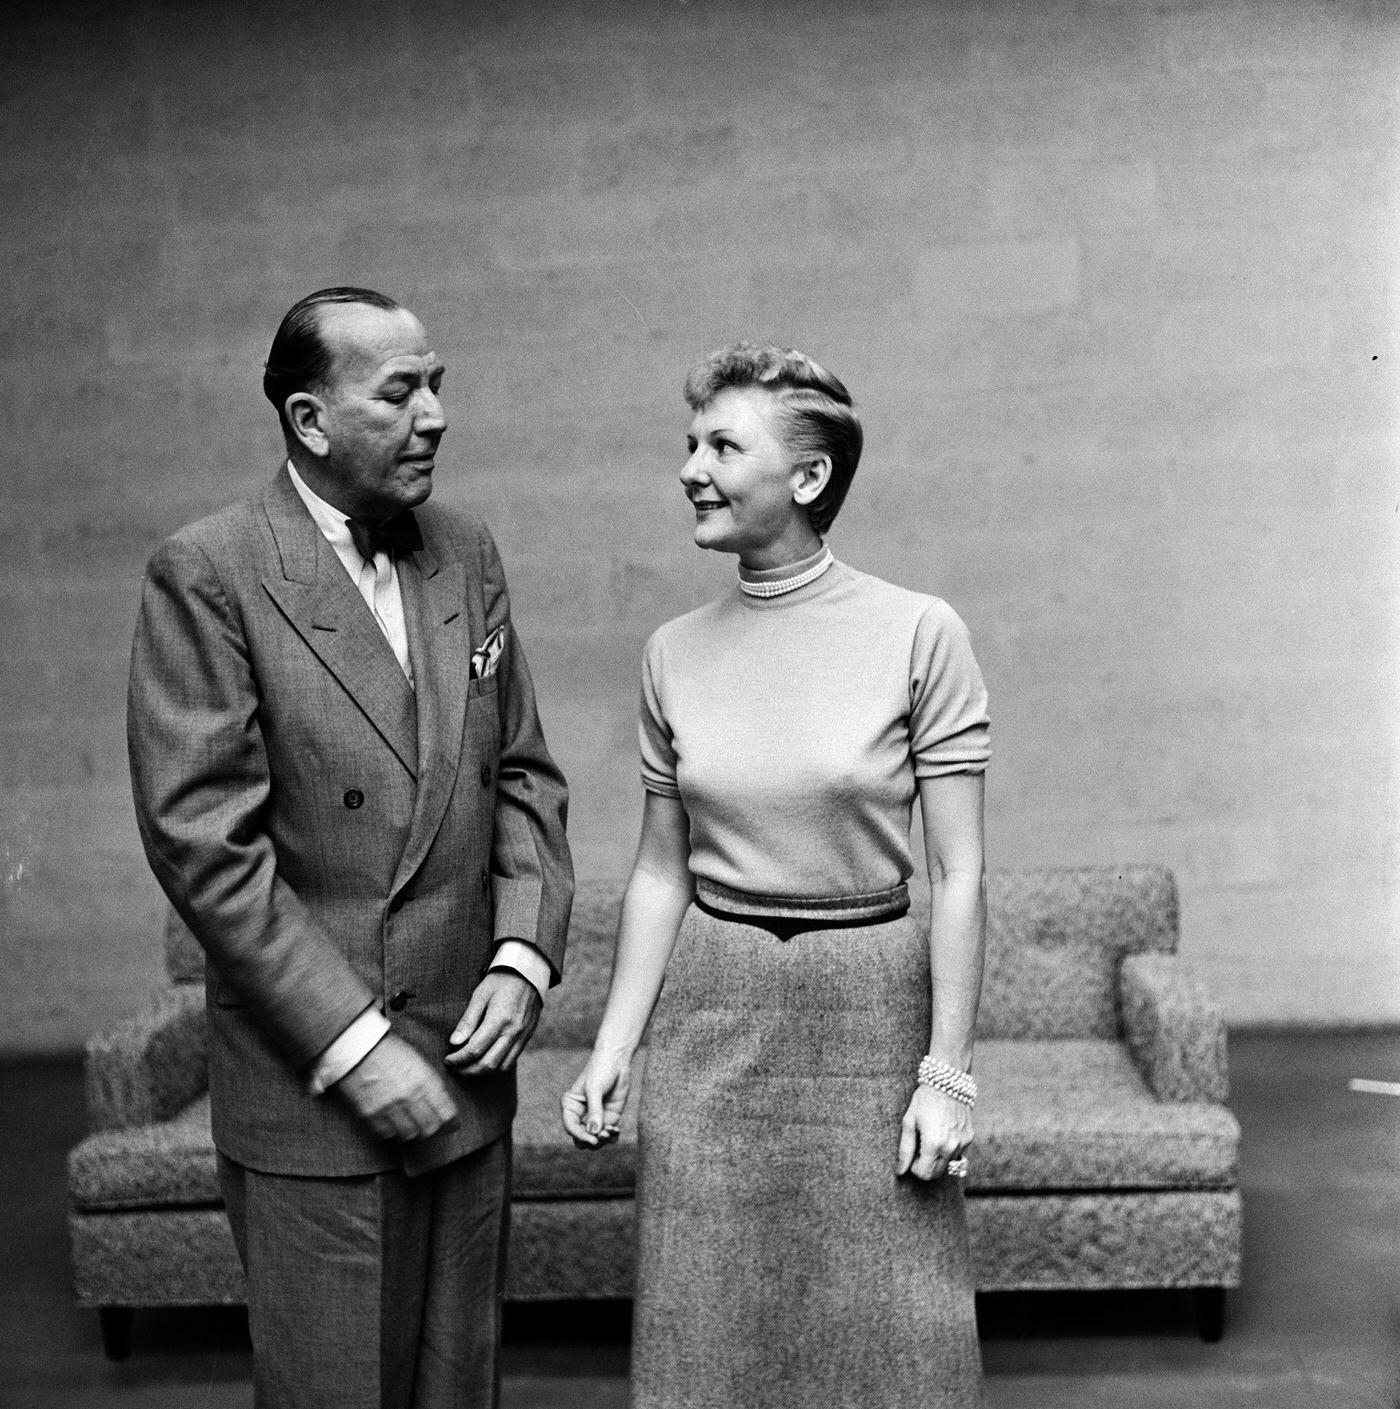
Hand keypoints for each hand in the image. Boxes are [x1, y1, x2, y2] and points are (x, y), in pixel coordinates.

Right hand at [336, 1033, 459, 1142]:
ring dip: (413, 1131)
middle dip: (434, 1130)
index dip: (451, 1122)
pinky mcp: (370, 1114)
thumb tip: (442, 1104)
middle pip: (430, 1129)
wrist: (358, 1047)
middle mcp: (409, 1096)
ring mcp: (389, 1107)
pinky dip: (392, 1131)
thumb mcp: (419, 1062)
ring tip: (411, 1124)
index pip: (446, 1112)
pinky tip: (392, 1121)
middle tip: (432, 1128)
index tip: (452, 1125)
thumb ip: (432, 1084)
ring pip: (409, 1134)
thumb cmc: (391, 1051)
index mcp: (425, 1080)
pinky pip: (387, 1133)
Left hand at [444, 970, 541, 1073]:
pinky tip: (485, 1059)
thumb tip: (454, 1042)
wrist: (529, 972)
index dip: (458, 1059)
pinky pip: (511, 1061)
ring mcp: (522, 1036)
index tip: (447, 1059)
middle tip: (454, 1068)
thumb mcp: (480, 995)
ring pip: (500, 1067)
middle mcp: (513, 1031)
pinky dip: (496, 1066)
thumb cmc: (501, 981)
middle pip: (487, 1064)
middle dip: (467, 1071)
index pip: (474, 1050)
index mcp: (499, 1019)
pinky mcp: (527, 1038)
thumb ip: (468, 1020)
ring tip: (468, 1067)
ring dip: (482, 1072)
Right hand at [561, 1050, 631, 1149]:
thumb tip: (593, 1133)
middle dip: (592, 1140)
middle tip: (602, 1137)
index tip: (593, 1139)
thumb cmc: (600, 1069)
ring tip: (611, 1132)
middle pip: (581, 1137)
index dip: (580, 1136)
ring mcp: (595, 1117)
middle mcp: (581, 1114)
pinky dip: (611, 1136)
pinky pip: (608, 1133)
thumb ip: (594, 1111)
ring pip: (595, 1138)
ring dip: (603, 1140)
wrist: (617, 1060)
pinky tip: (616, 1132)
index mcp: (570, 1105)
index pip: (571, 1127)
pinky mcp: (609, 1117)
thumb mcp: (595, 1089)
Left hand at [897, 1085, 973, 1180]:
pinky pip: (957, 1153)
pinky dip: (949, 1149)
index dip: (915, 1167)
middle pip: (936, 1174)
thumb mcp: (909, 1122)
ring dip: (938, 1158)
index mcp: (933, 1144)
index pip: (924, 1174)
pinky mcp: (969, 1138)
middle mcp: (951, 1147)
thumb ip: (905, 1149)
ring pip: (948, 1165)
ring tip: (932, 1136)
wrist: (947, 1082)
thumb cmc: (924, 1100)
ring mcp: (962, 1143)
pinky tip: (943, 1131)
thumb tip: (900, 1171)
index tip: (913, 1153)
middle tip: (920, 1146)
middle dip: (926, 1165)